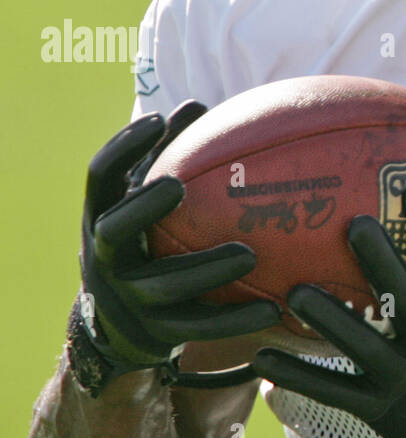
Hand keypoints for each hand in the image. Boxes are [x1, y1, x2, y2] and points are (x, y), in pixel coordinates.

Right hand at [69, 103, 280, 394]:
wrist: (119, 328)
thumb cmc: (147, 244)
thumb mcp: (145, 205)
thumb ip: (168, 162)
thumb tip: (202, 104)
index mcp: (102, 217)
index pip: (101, 176)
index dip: (124, 146)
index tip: (158, 118)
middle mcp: (106, 256)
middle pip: (117, 228)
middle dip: (144, 206)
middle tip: (177, 185)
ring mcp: (129, 298)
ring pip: (165, 283)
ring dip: (207, 268)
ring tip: (249, 254)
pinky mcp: (157, 333)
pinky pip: (199, 325)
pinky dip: (235, 318)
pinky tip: (274, 309)